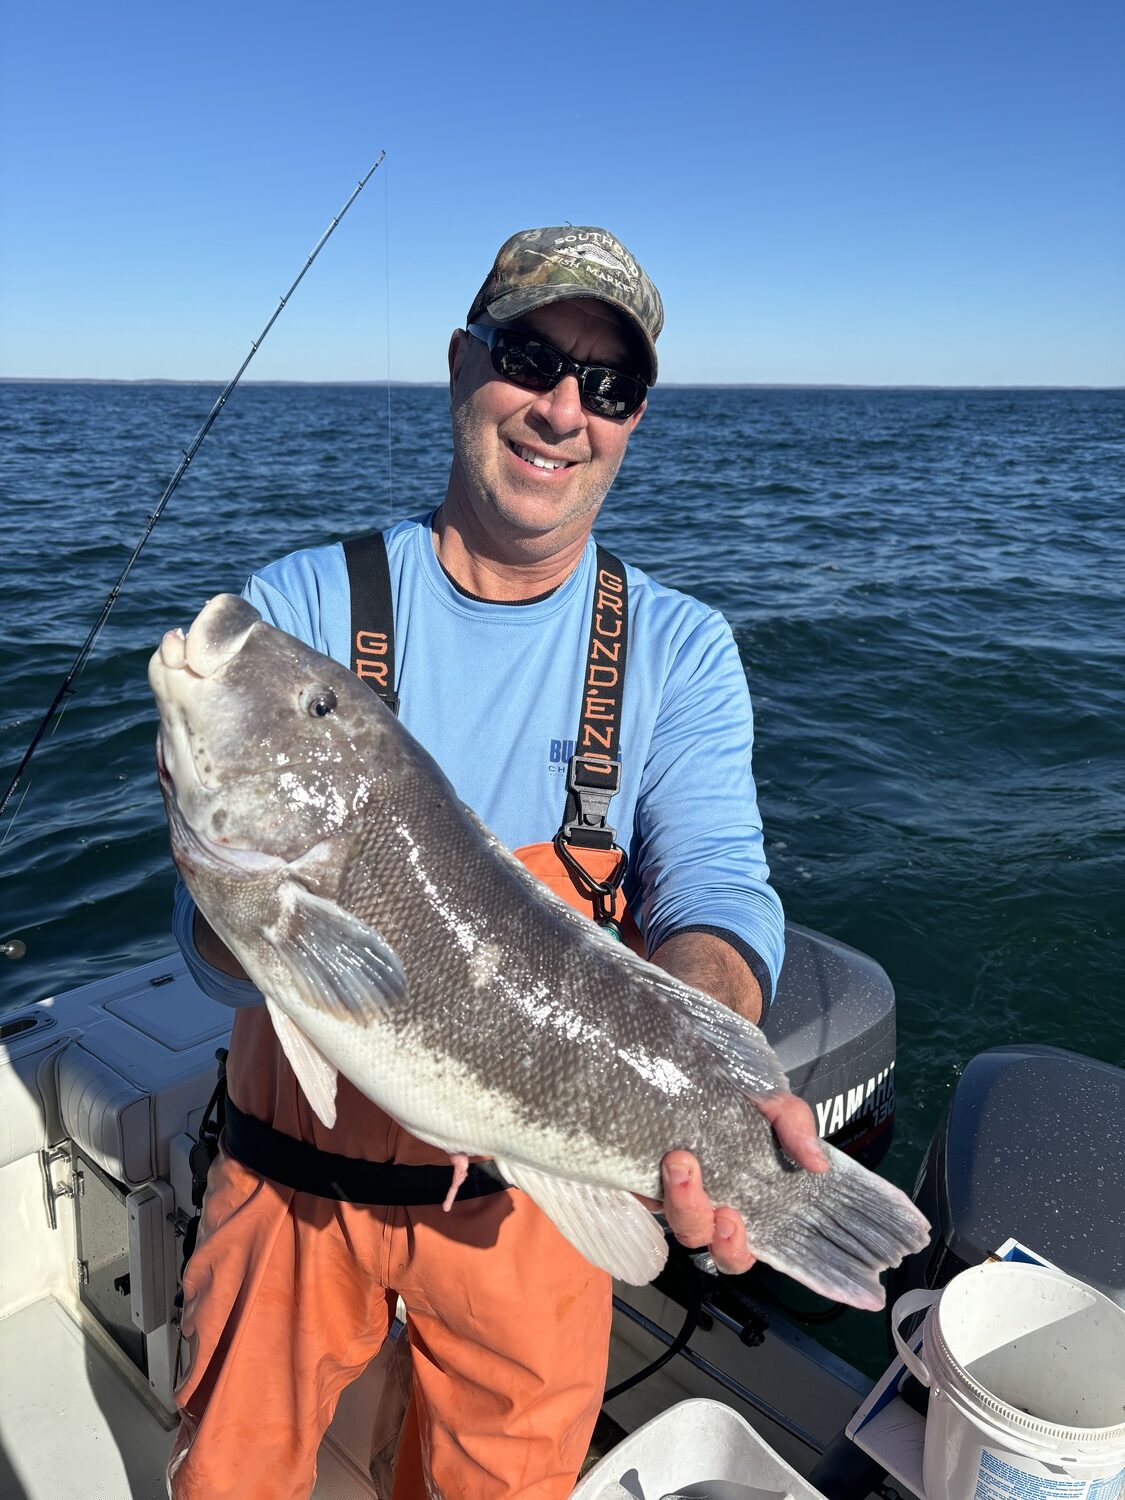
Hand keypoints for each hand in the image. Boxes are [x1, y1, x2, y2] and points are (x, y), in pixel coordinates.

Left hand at [658, 1093, 827, 1274]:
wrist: (689, 1055)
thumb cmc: (735, 1086)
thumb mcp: (771, 1100)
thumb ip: (795, 1126)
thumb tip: (817, 1163)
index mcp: (741, 1195)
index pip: (738, 1245)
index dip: (734, 1248)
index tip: (731, 1224)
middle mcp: (705, 1195)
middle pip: (700, 1237)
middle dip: (701, 1223)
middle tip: (707, 1198)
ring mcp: (670, 1185)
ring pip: (670, 1216)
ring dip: (679, 1199)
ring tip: (679, 1161)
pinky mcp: (641, 1169)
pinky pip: (643, 1191)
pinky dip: (651, 1181)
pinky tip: (658, 1156)